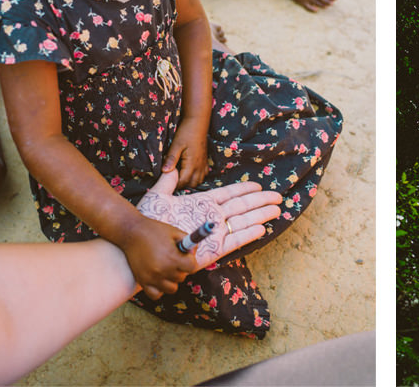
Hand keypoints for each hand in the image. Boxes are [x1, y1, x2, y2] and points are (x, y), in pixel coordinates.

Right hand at [116, 215, 196, 299]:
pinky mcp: (142, 282)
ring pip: (171, 288)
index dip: (190, 260)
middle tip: (173, 258)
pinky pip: (156, 295)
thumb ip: (189, 243)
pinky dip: (159, 289)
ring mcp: (152, 278)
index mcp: (172, 257)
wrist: (132, 232)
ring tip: (166, 268)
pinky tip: (158, 277)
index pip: (192, 267)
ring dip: (171, 280)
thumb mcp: (175, 232)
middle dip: (180, 268)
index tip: (184, 255)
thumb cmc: (155, 231)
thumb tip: (193, 254)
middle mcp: (163, 270)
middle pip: (182, 277)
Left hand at [137, 170, 281, 268]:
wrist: (141, 247)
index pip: (227, 194)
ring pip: (242, 222)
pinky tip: (261, 229)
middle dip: (260, 202)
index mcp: (201, 204)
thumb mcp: (157, 197)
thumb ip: (167, 183)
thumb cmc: (147, 224)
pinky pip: (234, 241)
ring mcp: (213, 233)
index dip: (243, 189)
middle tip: (278, 196)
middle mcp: (211, 218)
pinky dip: (247, 235)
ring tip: (276, 209)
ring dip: (260, 215)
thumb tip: (171, 169)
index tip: (258, 185)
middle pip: (241, 207)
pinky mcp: (212, 250)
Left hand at [162, 116, 208, 189]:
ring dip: (190, 182)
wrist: (198, 123)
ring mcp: (203, 164)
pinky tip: (190, 172)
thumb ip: (171, 159)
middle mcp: (199, 166)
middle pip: (192, 184)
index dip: (174, 184)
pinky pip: (203, 175)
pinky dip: (197, 177)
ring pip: (198, 181)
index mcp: (192, 164)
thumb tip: (164, 172)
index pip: (183, 182)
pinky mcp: (205, 160)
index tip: (166, 182)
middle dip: (182, 185)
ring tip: (180, 177)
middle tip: (172, 180)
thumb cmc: (186, 132)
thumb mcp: (176, 145)